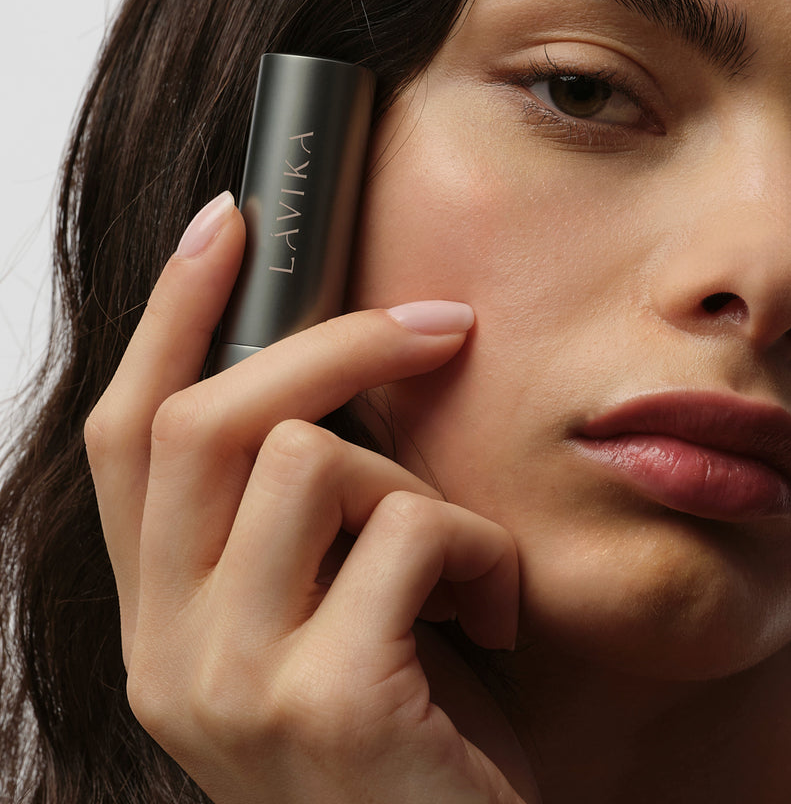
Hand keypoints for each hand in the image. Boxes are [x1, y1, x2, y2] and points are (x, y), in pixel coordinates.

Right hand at [85, 192, 537, 803]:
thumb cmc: (408, 736)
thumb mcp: (321, 616)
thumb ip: (292, 521)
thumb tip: (329, 372)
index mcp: (161, 621)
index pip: (124, 435)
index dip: (170, 316)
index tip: (228, 224)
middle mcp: (168, 653)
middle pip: (206, 419)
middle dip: (335, 344)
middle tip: (439, 327)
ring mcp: (235, 683)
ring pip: (310, 458)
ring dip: (418, 481)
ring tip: (462, 559)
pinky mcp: (330, 701)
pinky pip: (409, 530)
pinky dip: (479, 549)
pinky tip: (497, 616)